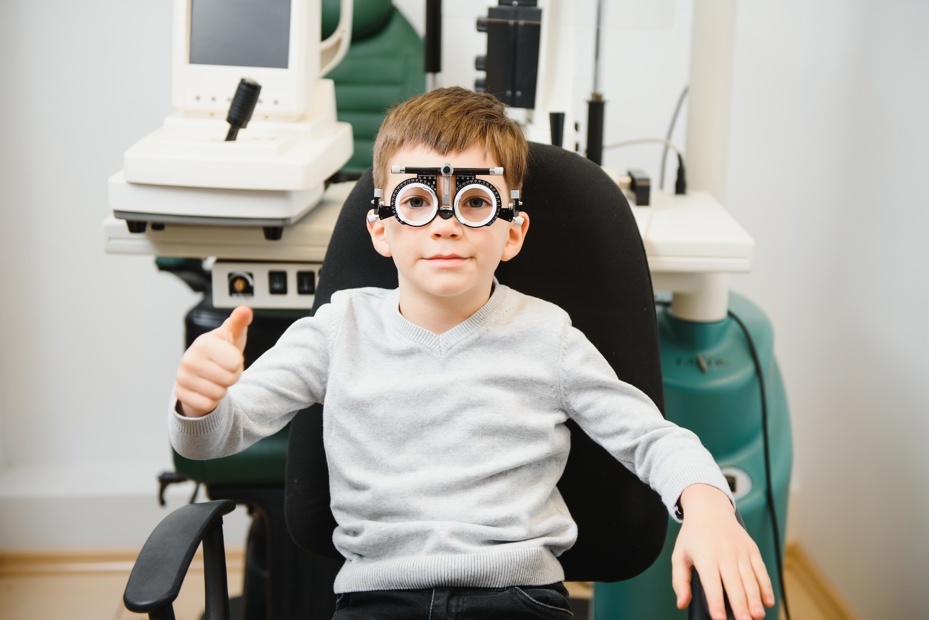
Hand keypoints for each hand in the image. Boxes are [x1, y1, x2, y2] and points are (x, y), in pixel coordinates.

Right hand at [174, 306, 252, 416]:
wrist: (201, 370)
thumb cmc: (220, 351)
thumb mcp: (231, 334)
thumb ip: (239, 322)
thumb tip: (245, 310)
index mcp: (203, 343)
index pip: (236, 363)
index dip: (238, 363)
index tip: (230, 358)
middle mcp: (189, 359)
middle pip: (229, 379)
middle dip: (232, 377)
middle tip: (223, 370)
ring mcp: (182, 377)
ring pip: (218, 394)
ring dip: (222, 389)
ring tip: (215, 378)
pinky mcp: (180, 394)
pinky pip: (207, 404)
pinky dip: (211, 400)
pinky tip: (206, 389)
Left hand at [671, 484, 774, 619]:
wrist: (709, 508)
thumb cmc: (693, 536)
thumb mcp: (679, 555)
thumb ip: (679, 581)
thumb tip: (681, 603)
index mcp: (705, 556)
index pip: (711, 583)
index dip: (715, 602)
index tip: (719, 618)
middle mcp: (725, 554)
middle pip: (734, 584)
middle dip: (740, 606)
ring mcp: (740, 551)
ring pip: (750, 579)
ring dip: (755, 599)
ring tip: (757, 617)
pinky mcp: (752, 549)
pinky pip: (761, 570)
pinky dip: (766, 586)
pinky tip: (767, 602)